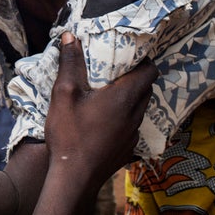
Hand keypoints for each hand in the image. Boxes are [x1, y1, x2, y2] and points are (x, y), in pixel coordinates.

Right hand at [44, 32, 156, 182]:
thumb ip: (70, 63)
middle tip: (116, 72)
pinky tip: (104, 122)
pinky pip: (132, 127)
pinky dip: (124, 119)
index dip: (144, 60)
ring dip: (130, 99)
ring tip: (109, 95)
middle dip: (136, 78)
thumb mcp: (64, 93)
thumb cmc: (69, 133)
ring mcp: (133, 134)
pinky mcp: (127, 149)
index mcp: (124, 97)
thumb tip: (70, 36)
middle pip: (146, 89)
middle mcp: (135, 114)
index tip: (129, 54)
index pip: (150, 71)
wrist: (73, 178)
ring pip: (140, 109)